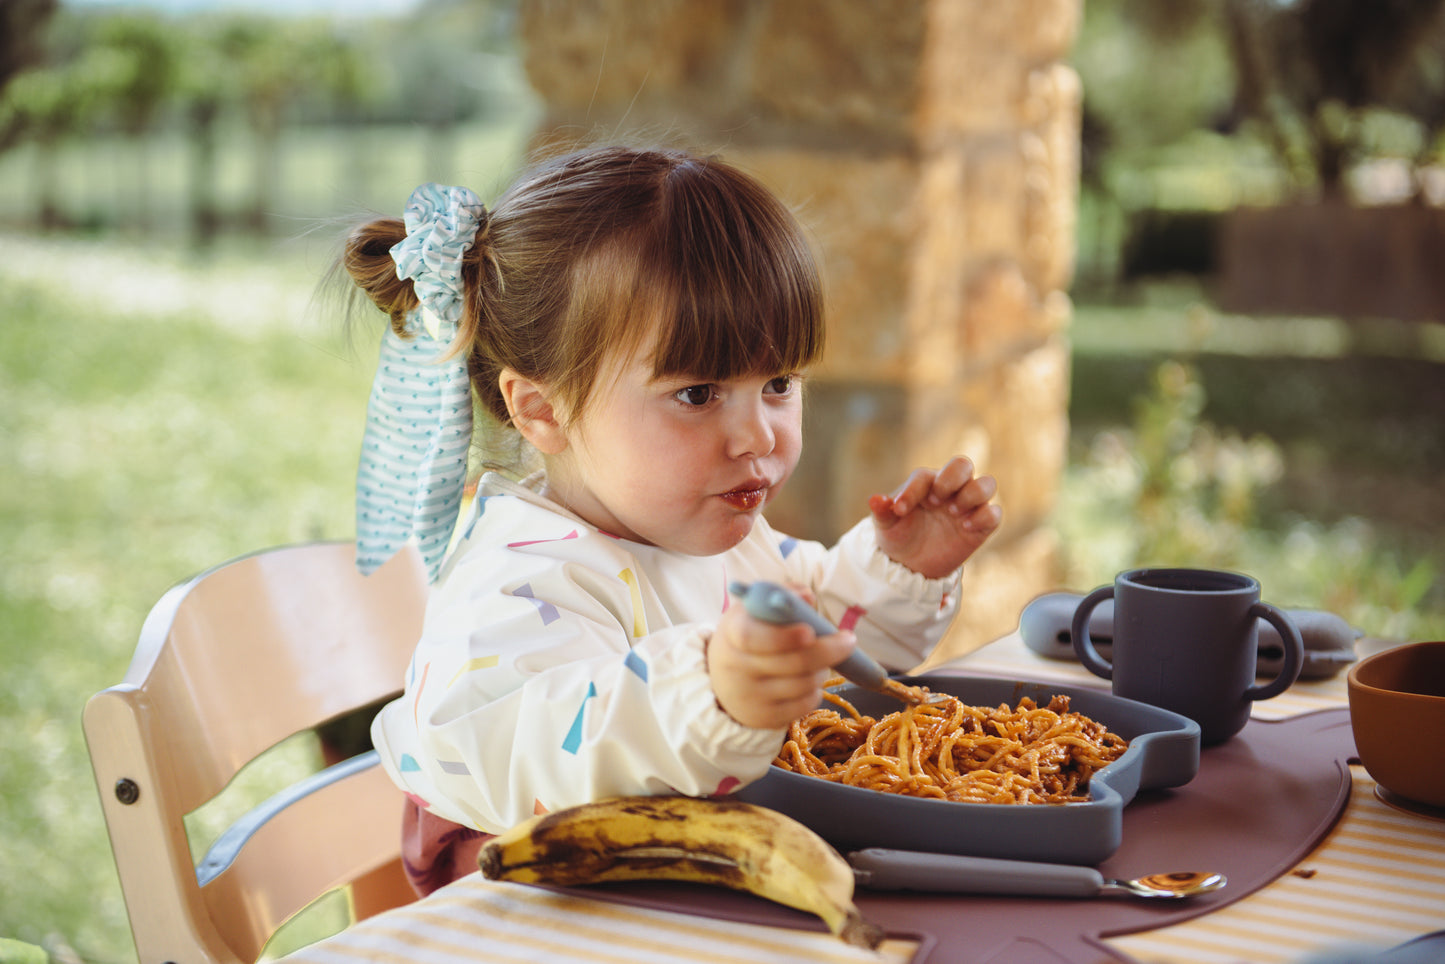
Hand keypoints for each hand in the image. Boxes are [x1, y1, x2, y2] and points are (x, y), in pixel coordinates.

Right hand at [707, 598, 853, 729]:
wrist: (722, 682)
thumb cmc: (748, 636)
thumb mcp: (755, 612)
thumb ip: (782, 598)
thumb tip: (807, 597)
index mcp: (732, 634)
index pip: (753, 637)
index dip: (783, 636)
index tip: (810, 631)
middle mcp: (736, 668)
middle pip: (792, 663)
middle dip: (827, 650)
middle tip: (848, 640)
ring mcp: (750, 697)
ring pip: (804, 684)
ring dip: (823, 669)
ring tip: (821, 659)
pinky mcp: (764, 718)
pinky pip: (805, 705)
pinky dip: (816, 690)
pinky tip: (810, 679)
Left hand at [869, 456, 1000, 578]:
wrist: (912, 565)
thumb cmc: (898, 536)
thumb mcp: (886, 526)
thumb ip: (882, 511)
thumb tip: (874, 499)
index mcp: (926, 483)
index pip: (925, 476)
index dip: (912, 490)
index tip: (899, 510)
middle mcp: (950, 489)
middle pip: (963, 464)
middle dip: (951, 478)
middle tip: (935, 500)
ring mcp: (968, 506)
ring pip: (987, 483)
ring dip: (972, 494)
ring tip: (952, 512)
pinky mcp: (981, 525)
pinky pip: (994, 513)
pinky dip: (984, 517)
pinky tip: (965, 528)